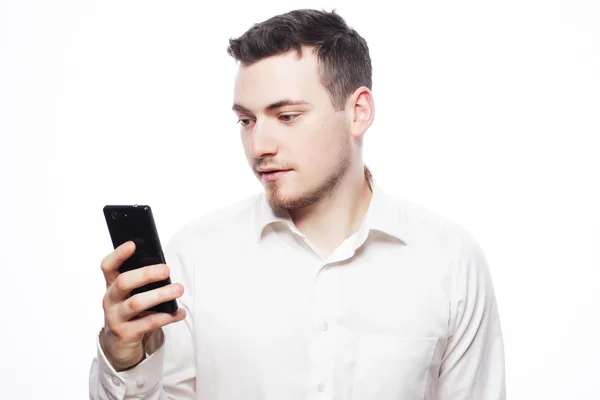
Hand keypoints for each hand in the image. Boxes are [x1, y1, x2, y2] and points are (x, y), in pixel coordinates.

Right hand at [99, 241, 185, 370]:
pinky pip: (148, 323)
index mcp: (112, 285)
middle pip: (123, 282)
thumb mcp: (131, 295)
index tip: (133, 244)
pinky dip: (167, 316)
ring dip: (160, 294)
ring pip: (136, 303)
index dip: (118, 254)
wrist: (119, 345)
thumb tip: (164, 269)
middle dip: (145, 274)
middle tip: (166, 270)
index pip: (108, 266)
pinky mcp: (125, 334)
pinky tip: (180, 313)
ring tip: (178, 289)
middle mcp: (110, 300)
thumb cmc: (130, 312)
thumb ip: (141, 282)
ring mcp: (116, 318)